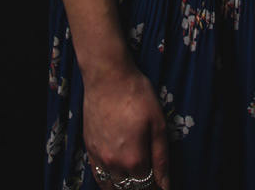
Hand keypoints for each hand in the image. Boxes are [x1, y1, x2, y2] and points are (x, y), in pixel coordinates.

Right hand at [83, 60, 169, 189]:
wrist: (107, 76)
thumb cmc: (136, 95)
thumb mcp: (158, 123)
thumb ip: (161, 157)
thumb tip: (165, 185)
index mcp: (134, 159)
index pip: (147, 186)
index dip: (156, 186)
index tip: (161, 183)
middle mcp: (114, 163)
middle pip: (130, 188)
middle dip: (142, 186)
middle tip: (150, 179)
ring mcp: (99, 156)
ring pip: (113, 186)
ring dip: (125, 186)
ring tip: (135, 179)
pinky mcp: (90, 147)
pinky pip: (97, 176)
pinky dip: (107, 183)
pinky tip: (115, 180)